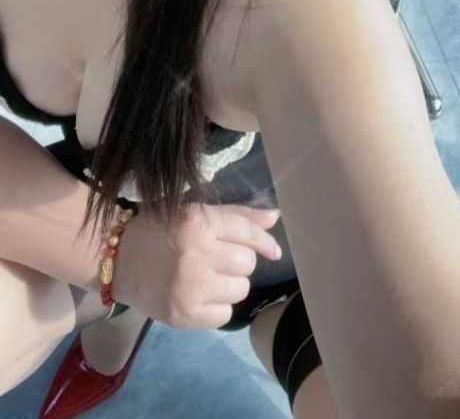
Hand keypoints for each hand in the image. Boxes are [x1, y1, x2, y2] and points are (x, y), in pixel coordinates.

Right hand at [112, 203, 282, 328]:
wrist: (117, 259)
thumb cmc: (160, 229)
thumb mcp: (195, 212)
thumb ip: (236, 215)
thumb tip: (274, 218)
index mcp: (197, 222)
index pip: (247, 232)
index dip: (265, 242)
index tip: (273, 251)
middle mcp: (195, 254)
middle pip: (247, 263)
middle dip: (238, 261)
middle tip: (218, 259)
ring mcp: (189, 288)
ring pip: (240, 290)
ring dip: (231, 284)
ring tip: (209, 277)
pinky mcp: (183, 316)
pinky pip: (225, 315)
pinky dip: (218, 306)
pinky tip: (201, 295)